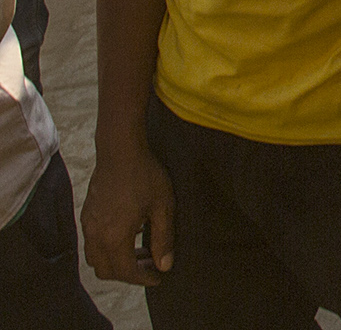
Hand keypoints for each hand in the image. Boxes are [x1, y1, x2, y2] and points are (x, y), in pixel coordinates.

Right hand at [83, 141, 175, 284]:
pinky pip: (92, 244)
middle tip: (151, 265)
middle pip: (106, 271)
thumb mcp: (163, 207)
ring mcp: (87, 226)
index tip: (159, 277)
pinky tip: (129, 235)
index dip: (143, 279)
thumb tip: (165, 266)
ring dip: (116, 262)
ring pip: (96, 259)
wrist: (119, 151)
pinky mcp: (85, 216)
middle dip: (129, 274)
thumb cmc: (145, 176)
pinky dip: (108, 250)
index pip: (125, 272)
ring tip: (141, 252)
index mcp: (114, 237)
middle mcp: (95, 236)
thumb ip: (163, 238)